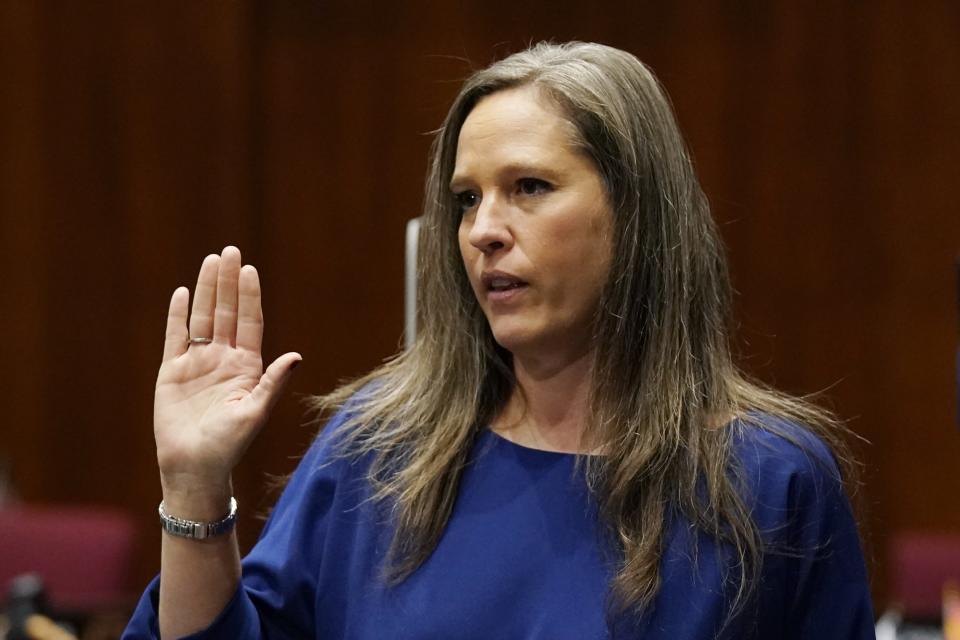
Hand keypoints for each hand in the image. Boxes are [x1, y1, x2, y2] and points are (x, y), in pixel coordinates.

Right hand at [154, 247, 300, 507]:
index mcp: (247, 367)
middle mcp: (224, 359)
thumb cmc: (230, 445)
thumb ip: (273, 382)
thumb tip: (297, 356)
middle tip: (230, 250)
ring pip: (203, 318)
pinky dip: (179, 315)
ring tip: (211, 261)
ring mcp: (198, 363)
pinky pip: (176, 337)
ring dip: (206, 290)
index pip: (249, 322)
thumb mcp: (255, 412)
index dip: (249, 296)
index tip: (250, 270)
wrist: (195, 466)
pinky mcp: (173, 371)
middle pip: (226, 312)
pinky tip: (183, 292)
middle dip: (228, 282)